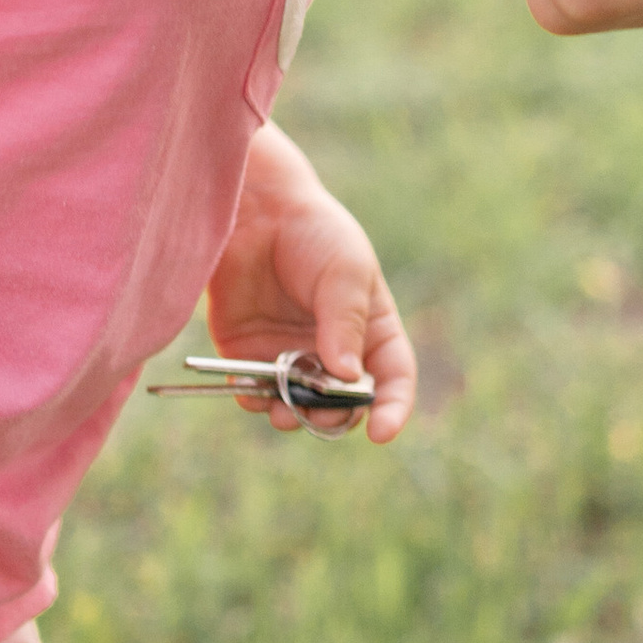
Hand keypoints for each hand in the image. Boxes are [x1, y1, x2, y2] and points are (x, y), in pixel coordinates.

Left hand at [206, 126, 417, 439]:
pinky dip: (255, 399)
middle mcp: (333, 352)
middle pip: (343, 404)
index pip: (392, 379)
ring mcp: (291, 357)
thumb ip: (345, 323)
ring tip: (284, 411)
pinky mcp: (249, 355)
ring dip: (293, 416)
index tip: (381, 431)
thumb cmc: (314, 233)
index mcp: (371, 330)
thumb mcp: (344, 272)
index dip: (393, 408)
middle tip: (319, 412)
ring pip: (298, 407)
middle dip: (334, 416)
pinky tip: (253, 390)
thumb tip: (348, 377)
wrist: (254, 210)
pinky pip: (255, 392)